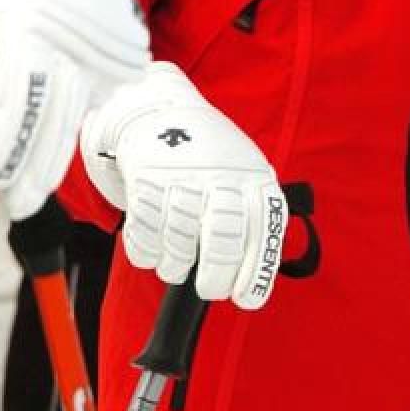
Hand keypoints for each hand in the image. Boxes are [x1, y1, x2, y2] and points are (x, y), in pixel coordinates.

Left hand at [0, 0, 150, 218]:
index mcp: (27, 11)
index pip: (20, 96)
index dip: (8, 145)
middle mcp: (77, 18)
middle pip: (59, 111)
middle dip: (38, 166)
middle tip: (20, 207)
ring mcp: (110, 26)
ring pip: (83, 108)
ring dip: (58, 151)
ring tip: (32, 188)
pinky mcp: (127, 36)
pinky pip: (100, 93)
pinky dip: (75, 118)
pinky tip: (51, 129)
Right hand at [80, 61, 286, 306]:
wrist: (161, 111)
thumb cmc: (210, 156)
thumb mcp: (245, 172)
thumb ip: (252, 215)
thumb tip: (255, 276)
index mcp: (252, 175)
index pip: (264, 229)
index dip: (257, 271)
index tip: (246, 298)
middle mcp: (220, 176)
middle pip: (223, 240)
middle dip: (216, 277)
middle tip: (211, 289)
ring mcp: (182, 177)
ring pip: (179, 243)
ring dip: (176, 266)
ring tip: (177, 264)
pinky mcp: (146, 180)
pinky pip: (144, 235)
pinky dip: (147, 253)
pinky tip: (154, 248)